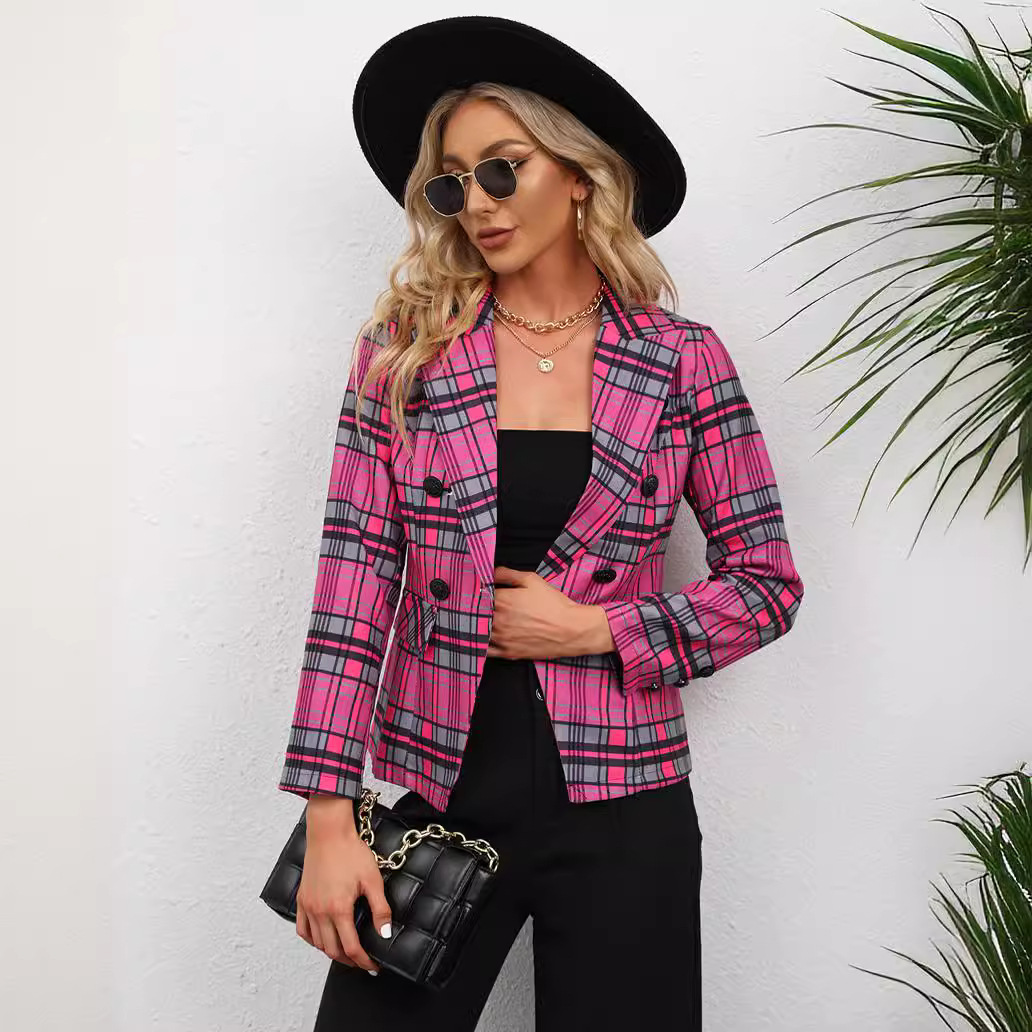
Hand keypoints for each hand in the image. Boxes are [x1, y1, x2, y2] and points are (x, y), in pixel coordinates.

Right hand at [295, 818, 392, 974]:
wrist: (329, 833)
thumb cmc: (351, 852)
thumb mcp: (372, 880)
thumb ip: (380, 909)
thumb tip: (384, 934)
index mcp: (338, 909)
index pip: (351, 948)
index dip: (363, 962)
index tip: (373, 966)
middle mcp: (320, 912)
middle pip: (332, 950)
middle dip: (349, 960)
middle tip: (362, 961)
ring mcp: (308, 906)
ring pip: (317, 943)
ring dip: (332, 952)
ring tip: (346, 952)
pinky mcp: (302, 899)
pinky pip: (303, 929)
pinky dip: (313, 939)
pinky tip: (322, 938)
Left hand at [487, 565, 613, 658]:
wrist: (571, 630)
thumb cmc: (554, 604)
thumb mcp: (532, 580)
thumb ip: (507, 574)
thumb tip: (491, 571)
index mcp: (501, 600)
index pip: (478, 594)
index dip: (478, 592)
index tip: (478, 591)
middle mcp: (497, 620)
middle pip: (476, 613)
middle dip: (476, 608)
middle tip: (476, 605)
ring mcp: (501, 639)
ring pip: (479, 631)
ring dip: (477, 625)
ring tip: (479, 620)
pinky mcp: (508, 653)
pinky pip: (486, 651)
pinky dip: (482, 644)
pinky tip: (483, 638)